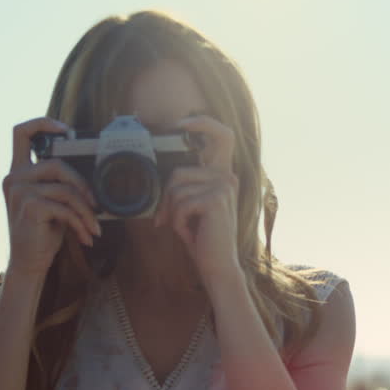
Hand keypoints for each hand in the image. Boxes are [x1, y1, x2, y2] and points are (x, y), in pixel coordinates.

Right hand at [2, 117, 101, 279]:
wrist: (29, 262)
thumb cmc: (43, 232)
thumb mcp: (51, 203)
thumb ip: (59, 184)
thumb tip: (92, 175)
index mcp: (18, 171)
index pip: (21, 133)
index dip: (43, 123)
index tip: (66, 130)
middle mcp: (14, 177)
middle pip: (57, 164)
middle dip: (83, 185)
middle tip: (96, 206)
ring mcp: (19, 191)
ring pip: (66, 189)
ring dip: (86, 212)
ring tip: (94, 228)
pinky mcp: (29, 206)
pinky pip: (65, 207)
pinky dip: (81, 223)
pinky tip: (86, 237)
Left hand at [154, 114, 241, 285]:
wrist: (217, 266)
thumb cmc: (202, 238)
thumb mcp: (192, 206)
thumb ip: (184, 186)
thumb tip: (162, 172)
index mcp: (223, 175)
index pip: (222, 135)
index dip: (204, 123)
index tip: (183, 123)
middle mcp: (227, 177)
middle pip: (178, 173)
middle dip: (166, 198)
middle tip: (165, 219)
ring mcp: (223, 187)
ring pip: (176, 190)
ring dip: (172, 214)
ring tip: (185, 229)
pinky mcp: (216, 199)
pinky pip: (180, 204)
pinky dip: (177, 222)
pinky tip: (190, 234)